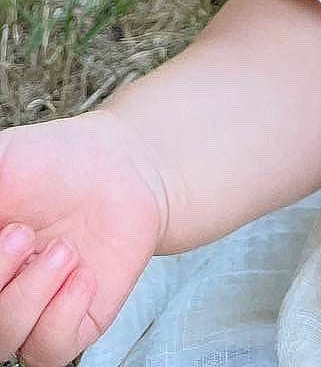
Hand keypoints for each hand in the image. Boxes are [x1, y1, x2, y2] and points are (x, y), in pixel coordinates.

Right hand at [0, 109, 168, 366]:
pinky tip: (83, 274)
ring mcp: (28, 312)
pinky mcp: (71, 325)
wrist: (120, 164)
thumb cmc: (54, 162)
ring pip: (2, 342)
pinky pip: (49, 351)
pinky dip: (63, 312)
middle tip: (23, 234)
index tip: (0, 228)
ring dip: (29, 294)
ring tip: (63, 249)